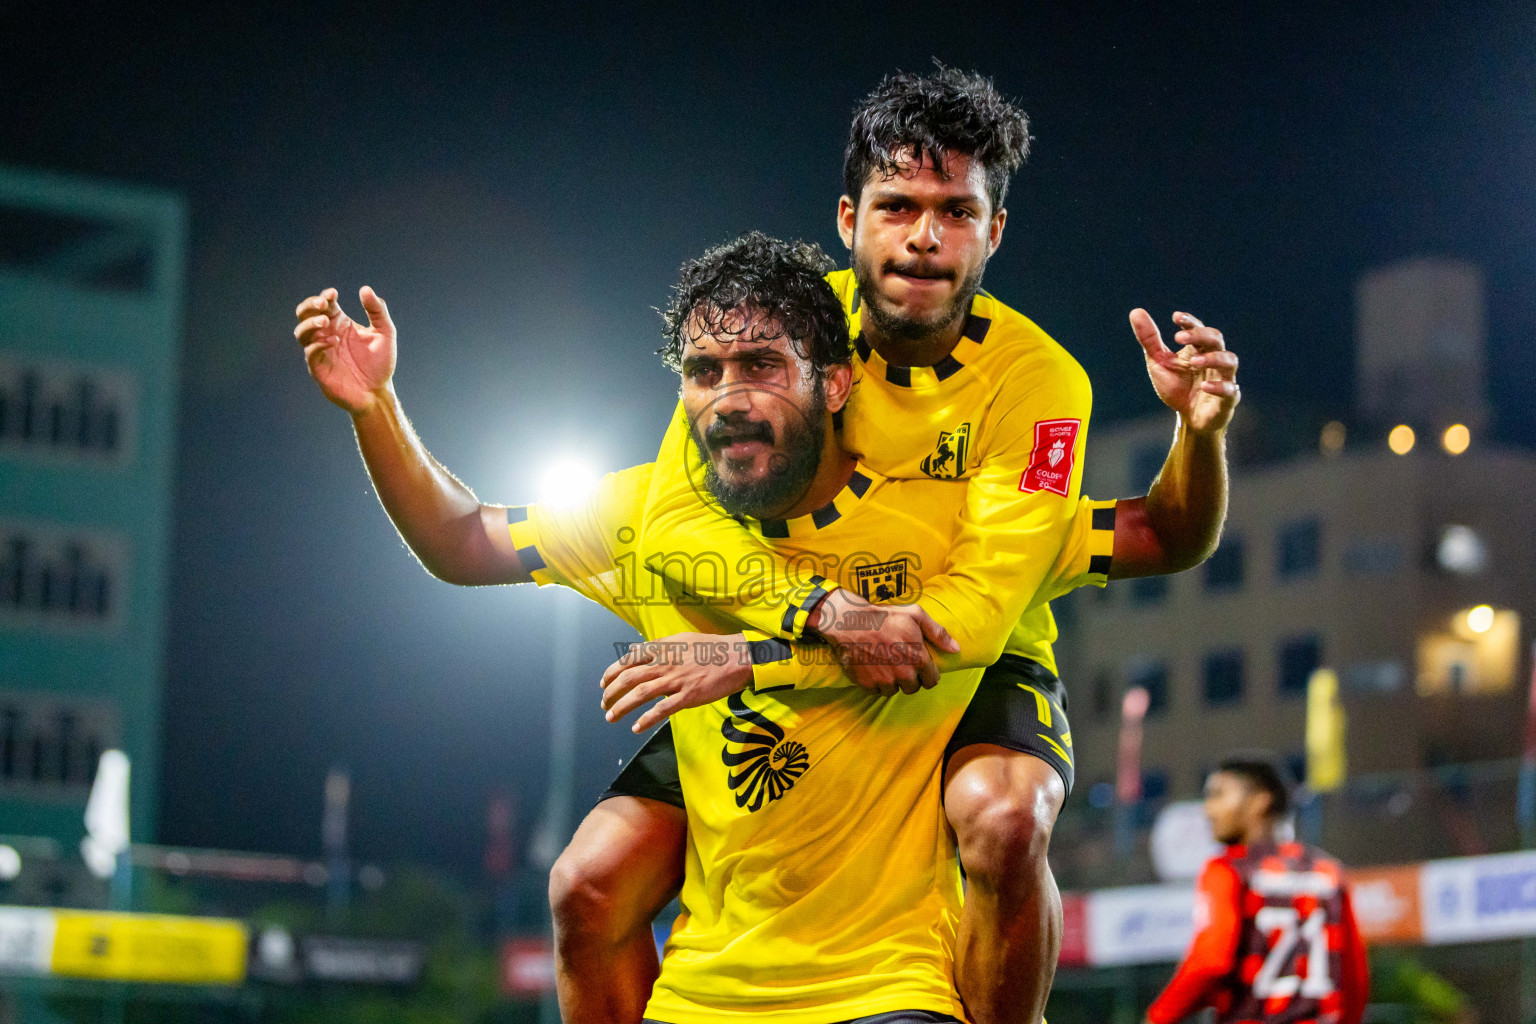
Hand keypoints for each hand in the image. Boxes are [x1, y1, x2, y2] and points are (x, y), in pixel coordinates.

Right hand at [294, 286, 397, 414]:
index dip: (324, 296)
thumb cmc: (380, 363)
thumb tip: (366, 289)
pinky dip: (318, 344)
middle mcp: (326, 334)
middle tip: (323, 303)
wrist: (378, 392)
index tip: (333, 294)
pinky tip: (333, 341)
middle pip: (304, 314)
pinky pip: (309, 352)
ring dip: (309, 324)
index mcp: (340, 323)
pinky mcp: (318, 368)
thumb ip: (377, 311)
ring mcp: (321, 351)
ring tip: (325, 321)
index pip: (324, 304)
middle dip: (309, 305)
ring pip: (301, 332)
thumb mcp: (385, 333)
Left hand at [600, 634, 752, 732]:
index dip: (612, 673)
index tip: (604, 683)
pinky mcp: (688, 696)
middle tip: (604, 703)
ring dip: (621, 707)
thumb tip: (635, 651)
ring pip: (640, 695)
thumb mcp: (681, 638)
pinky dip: (646, 720)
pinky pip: (662, 710)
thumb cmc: (711, 648)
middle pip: (628, 679)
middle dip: (611, 693)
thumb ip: (658, 646)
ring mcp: (676, 680)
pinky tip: (636, 728)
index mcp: (662, 649)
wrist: (737, 657)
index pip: (628, 660)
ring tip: (611, 717)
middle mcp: (665, 664)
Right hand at [813, 590, 958, 694]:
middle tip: (900, 662)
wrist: (849, 621)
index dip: (927, 674)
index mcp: (918, 658)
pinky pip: (876, 691)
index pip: (931, 681)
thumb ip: (937, 633)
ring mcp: (884, 680)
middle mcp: (903, 673)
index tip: (919, 666)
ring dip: (892, 681)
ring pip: (894, 690)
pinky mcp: (867, 684)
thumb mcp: (915, 615)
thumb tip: (956, 649)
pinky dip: (875, 682)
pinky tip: (872, 666)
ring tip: (885, 663)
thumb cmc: (884, 616)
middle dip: (909, 678)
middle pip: (913, 688)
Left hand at [1129, 309, 1239, 433]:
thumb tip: (1135, 311)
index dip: (1189, 322)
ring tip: (1194, 361)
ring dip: (1213, 358)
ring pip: (1230, 360)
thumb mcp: (1159, 363)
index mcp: (1198, 348)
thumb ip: (1150, 340)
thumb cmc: (1177, 387)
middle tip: (1179, 338)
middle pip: (1216, 339)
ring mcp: (1223, 378)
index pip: (1198, 329)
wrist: (1188, 418)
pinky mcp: (1227, 399)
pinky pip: (1230, 389)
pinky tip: (1205, 386)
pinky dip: (1219, 386)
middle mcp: (1214, 359)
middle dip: (1200, 335)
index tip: (1175, 317)